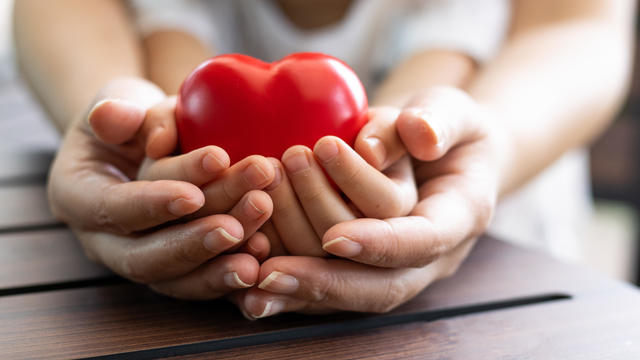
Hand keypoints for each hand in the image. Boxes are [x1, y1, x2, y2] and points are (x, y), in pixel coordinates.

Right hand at [48, 78, 273, 298]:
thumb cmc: (132, 117)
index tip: (194, 195)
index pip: (113, 209)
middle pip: (148, 256)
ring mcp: (141, 258)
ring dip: (224, 257)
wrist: (143, 143)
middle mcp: (105, 240)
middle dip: (199, 240)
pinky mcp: (175, 269)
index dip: (152, 206)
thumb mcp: (117, 100)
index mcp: (78, 196)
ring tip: (264, 235)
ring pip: (178, 275)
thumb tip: (114, 116)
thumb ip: (117, 111)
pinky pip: (201, 281)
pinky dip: (230, 274)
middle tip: (250, 211)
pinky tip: (265, 255)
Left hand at [234, 87, 500, 316]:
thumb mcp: (454, 110)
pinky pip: (328, 286)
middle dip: (325, 280)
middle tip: (271, 268)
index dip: (380, 244)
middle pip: (381, 285)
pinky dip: (289, 288)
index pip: (423, 241)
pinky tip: (247, 282)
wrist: (438, 152)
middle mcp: (429, 254)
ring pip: (348, 288)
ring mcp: (395, 264)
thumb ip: (440, 119)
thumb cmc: (445, 126)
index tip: (334, 237)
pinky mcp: (364, 265)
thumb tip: (416, 134)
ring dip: (298, 274)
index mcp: (459, 216)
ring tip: (251, 248)